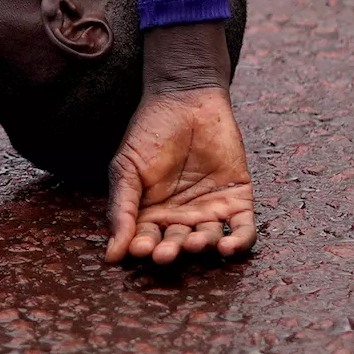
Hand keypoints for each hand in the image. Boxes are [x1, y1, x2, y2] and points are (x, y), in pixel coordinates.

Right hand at [105, 86, 255, 263]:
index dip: (143, 248)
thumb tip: (111, 254)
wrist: (186, 99)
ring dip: (202, 247)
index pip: (146, 240)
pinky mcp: (238, 200)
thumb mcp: (126, 168)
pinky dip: (239, 243)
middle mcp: (180, 217)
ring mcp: (210, 210)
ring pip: (208, 241)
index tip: (139, 250)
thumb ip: (121, 209)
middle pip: (177, 244)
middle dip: (171, 251)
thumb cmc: (150, 131)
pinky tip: (228, 246)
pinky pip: (243, 230)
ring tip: (195, 241)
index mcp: (149, 212)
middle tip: (165, 252)